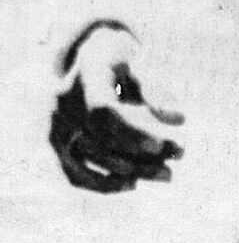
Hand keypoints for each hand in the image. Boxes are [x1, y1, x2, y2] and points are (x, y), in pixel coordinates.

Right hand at [49, 25, 184, 192]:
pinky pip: (75, 173)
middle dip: (142, 154)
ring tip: (167, 173)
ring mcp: (56, 124)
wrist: (89, 58)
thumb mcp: (139, 66)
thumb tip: (179, 120)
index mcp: (86, 73)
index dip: (130, 132)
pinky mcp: (55, 144)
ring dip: (133, 170)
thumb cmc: (120, 61)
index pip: (102, 110)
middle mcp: (63, 101)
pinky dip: (103, 183)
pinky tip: (133, 182)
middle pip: (101, 139)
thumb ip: (156, 91)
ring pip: (92, 159)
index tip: (160, 144)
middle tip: (179, 155)